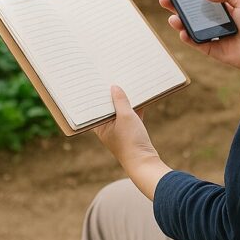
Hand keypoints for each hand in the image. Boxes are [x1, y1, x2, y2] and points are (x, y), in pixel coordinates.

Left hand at [93, 85, 171, 199]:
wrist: (145, 162)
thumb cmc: (130, 141)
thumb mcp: (125, 117)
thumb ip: (120, 101)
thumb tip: (114, 87)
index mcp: (100, 126)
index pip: (95, 107)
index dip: (96, 94)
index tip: (96, 80)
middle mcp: (107, 127)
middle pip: (108, 107)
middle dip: (111, 94)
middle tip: (111, 77)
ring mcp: (120, 129)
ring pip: (121, 110)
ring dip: (125, 99)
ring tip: (126, 83)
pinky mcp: (131, 131)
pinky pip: (131, 115)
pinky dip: (135, 106)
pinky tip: (140, 95)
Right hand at [159, 0, 239, 72]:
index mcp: (219, 8)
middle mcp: (212, 21)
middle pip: (189, 12)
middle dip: (175, 6)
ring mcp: (210, 35)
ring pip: (188, 27)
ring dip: (178, 22)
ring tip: (173, 18)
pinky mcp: (209, 49)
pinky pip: (194, 43)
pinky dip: (186, 37)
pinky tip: (183, 32)